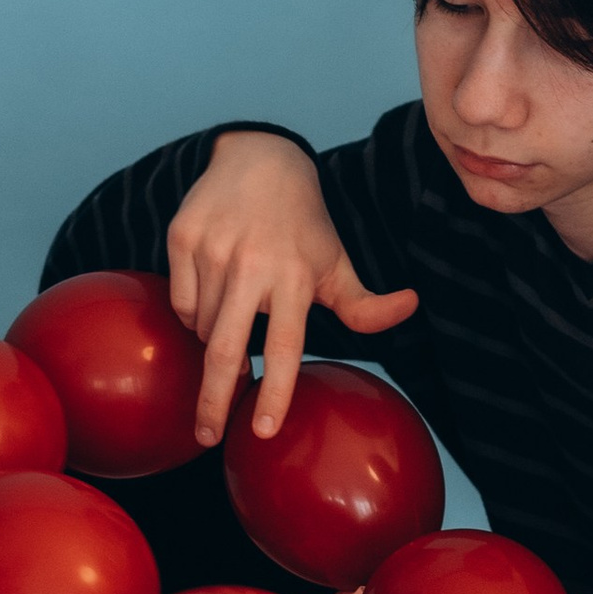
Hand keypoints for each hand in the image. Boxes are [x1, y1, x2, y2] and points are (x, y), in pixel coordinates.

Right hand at [168, 131, 419, 442]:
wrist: (258, 157)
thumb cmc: (304, 224)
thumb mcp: (337, 262)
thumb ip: (366, 302)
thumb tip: (411, 306)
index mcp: (296, 277)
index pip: (285, 346)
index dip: (275, 391)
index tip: (263, 430)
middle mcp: (252, 265)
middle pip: (226, 349)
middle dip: (215, 400)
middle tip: (209, 436)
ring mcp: (213, 251)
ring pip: (203, 327)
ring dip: (215, 340)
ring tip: (234, 315)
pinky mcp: (182, 238)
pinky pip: (181, 303)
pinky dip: (194, 313)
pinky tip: (212, 293)